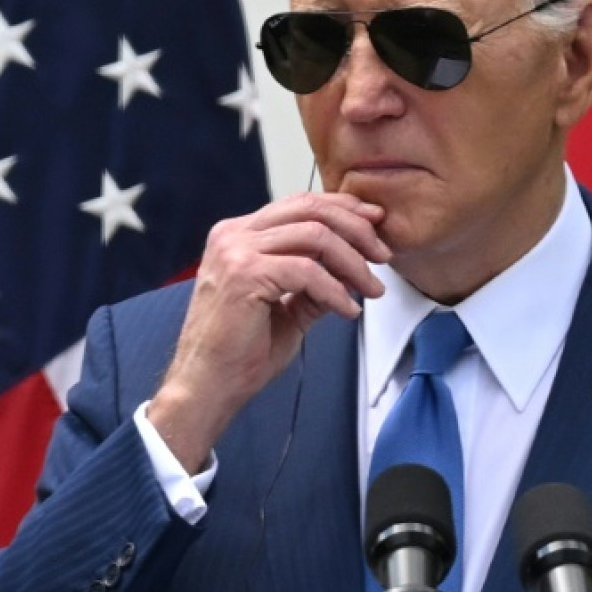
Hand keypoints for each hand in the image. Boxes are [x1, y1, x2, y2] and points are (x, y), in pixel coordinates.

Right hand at [148, 192, 390, 472]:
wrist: (208, 387)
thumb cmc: (240, 352)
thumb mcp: (288, 307)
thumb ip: (314, 281)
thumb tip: (352, 268)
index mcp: (239, 234)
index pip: (300, 204)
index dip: (343, 210)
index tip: (375, 224)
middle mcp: (234, 234)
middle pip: (311, 210)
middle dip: (357, 230)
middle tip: (383, 256)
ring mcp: (236, 251)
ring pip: (315, 236)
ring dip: (353, 263)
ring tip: (372, 289)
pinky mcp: (244, 274)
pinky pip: (307, 271)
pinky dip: (336, 290)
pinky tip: (348, 310)